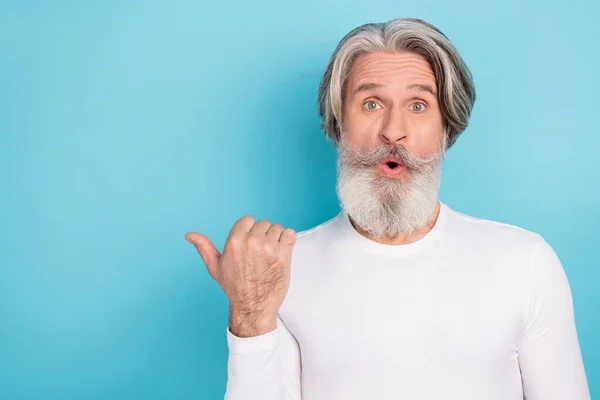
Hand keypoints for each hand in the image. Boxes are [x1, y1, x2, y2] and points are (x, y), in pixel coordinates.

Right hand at [185, 216, 296, 336]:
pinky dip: (288, 241)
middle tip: (260, 253)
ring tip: (270, 255)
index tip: (250, 244)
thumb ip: (204, 247)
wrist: (253, 308)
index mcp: (234, 241)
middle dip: (263, 235)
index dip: (250, 231)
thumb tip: (189, 235)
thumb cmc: (235, 288)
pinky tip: (281, 253)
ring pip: (277, 228)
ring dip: (276, 239)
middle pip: (263, 223)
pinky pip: (290, 234)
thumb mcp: (215, 267)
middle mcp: (251, 242)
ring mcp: (269, 248)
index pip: (248, 220)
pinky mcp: (284, 255)